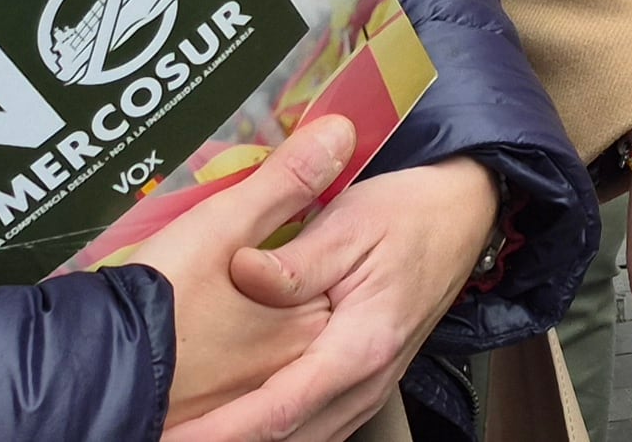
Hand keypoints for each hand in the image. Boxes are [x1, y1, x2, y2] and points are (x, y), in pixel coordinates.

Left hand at [167, 154, 501, 441]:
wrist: (465, 212)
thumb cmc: (410, 212)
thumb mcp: (351, 221)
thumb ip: (297, 261)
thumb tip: (244, 273)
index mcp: (362, 344)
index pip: (279, 409)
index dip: (221, 431)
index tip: (173, 436)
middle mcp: (368, 380)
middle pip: (287, 439)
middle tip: (167, 435)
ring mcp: (371, 388)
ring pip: (303, 440)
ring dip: (249, 439)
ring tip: (195, 429)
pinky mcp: (366, 385)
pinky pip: (316, 427)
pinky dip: (276, 432)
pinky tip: (240, 422)